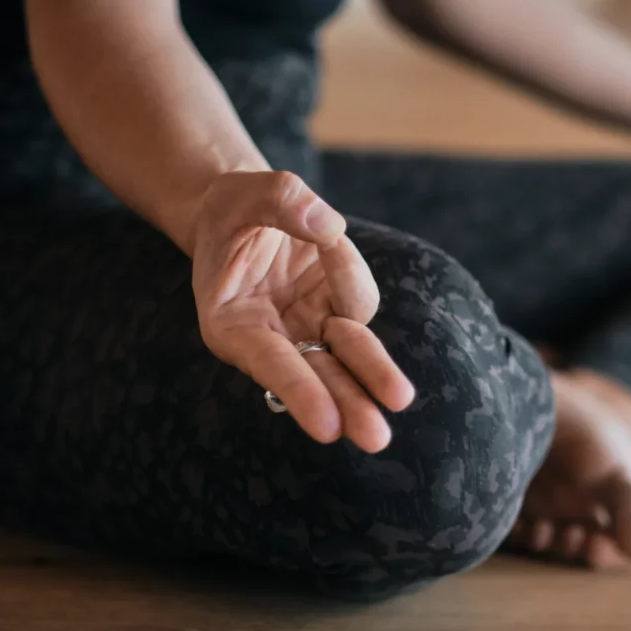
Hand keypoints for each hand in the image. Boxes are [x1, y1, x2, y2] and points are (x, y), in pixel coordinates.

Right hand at [189, 170, 414, 450]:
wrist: (245, 207)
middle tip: (376, 438)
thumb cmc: (233, 206)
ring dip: (373, 376)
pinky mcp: (336, 308)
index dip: (301, 393)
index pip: (271, 364)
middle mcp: (273, 336)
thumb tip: (331, 227)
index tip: (326, 426)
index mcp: (232, 326)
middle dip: (348, 404)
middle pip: (318, 373)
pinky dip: (351, 278)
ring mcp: (309, 324)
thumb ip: (282, 202)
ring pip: (346, 355)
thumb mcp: (244, 192)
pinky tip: (328, 241)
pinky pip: (356, 302)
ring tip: (398, 401)